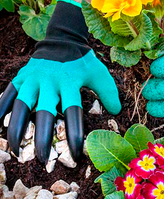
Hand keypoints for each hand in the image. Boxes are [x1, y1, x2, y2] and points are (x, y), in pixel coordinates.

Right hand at [0, 0, 120, 162]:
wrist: (63, 40)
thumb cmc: (83, 61)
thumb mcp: (100, 74)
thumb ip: (108, 92)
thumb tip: (116, 112)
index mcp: (70, 83)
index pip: (72, 112)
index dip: (74, 134)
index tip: (76, 153)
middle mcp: (49, 82)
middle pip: (44, 113)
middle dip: (43, 138)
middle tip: (44, 158)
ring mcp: (33, 79)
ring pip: (21, 105)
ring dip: (17, 128)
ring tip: (15, 148)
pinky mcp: (21, 76)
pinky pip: (8, 93)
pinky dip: (1, 107)